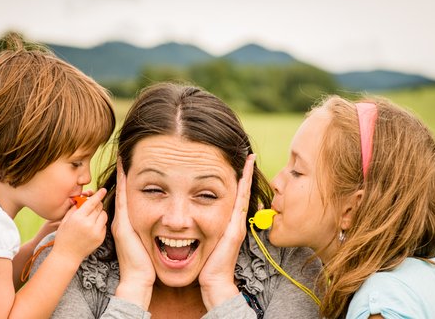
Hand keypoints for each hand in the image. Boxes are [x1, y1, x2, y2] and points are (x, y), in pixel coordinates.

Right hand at [52, 188, 107, 262]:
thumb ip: (75, 208)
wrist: (67, 255)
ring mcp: (96, 232)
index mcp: (78, 218)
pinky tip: (92, 228)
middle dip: (97, 205)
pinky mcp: (100, 238)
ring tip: (92, 218)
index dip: (99, 195)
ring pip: (104, 215)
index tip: (103, 190)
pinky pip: (104, 225)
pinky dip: (100, 224)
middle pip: (99, 208)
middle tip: (93, 206)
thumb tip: (83, 199)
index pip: (92, 202)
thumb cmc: (64, 236)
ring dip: (100, 214)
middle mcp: (89, 224)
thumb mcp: (65, 220)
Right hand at [112, 160, 154, 309]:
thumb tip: (170, 223)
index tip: (136, 164)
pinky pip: (123, 198)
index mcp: (131, 223)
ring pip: (122, 191)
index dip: (132, 180)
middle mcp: (123, 220)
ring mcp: (121, 221)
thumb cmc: (148, 265)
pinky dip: (124, 183)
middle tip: (127, 153)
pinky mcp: (122, 224)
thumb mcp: (152, 243)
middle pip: (124, 190)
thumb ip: (155, 232)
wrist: (138, 280)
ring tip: (124, 155)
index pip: (131, 196)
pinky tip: (125, 169)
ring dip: (123, 173)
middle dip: (125, 172)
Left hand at [199, 154, 254, 309]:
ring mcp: (237, 224)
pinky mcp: (236, 229)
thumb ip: (199, 231)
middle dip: (243, 172)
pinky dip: (244, 187)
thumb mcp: (202, 242)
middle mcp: (234, 221)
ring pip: (243, 193)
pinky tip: (244, 173)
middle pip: (241, 191)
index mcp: (225, 223)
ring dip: (246, 175)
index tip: (236, 163)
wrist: (213, 282)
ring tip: (248, 157)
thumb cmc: (205, 265)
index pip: (231, 196)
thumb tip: (186, 222)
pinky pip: (241, 202)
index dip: (235, 180)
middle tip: (246, 152)